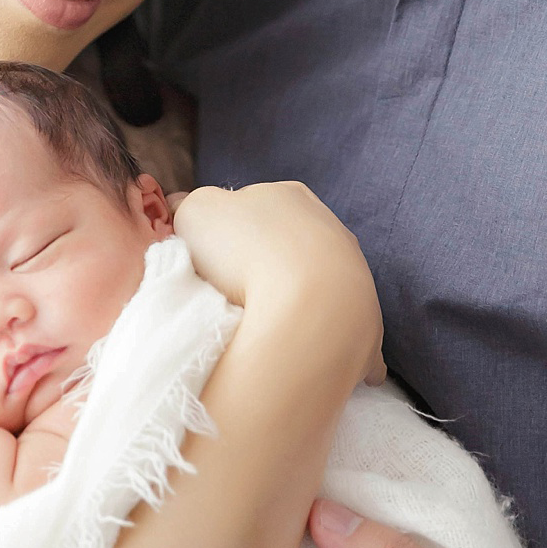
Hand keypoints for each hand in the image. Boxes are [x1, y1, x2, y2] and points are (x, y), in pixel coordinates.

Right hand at [174, 182, 379, 352]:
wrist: (307, 303)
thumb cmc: (243, 249)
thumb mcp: (196, 211)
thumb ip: (188, 205)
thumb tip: (181, 209)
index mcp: (287, 196)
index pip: (254, 208)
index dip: (227, 233)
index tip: (208, 262)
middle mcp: (329, 228)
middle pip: (288, 246)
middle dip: (265, 266)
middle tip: (232, 294)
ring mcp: (354, 274)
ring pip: (317, 285)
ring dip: (295, 300)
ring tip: (261, 325)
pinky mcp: (365, 322)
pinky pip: (339, 329)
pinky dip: (322, 339)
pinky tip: (300, 352)